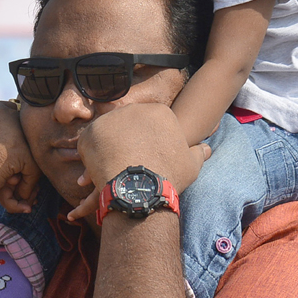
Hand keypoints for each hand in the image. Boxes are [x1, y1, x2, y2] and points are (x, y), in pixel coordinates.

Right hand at [0, 100, 40, 212]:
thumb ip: (2, 139)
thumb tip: (36, 150)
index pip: (21, 123)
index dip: (17, 148)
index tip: (1, 167)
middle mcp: (0, 112)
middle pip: (31, 139)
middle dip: (25, 165)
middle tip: (11, 184)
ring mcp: (9, 129)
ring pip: (35, 156)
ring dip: (25, 179)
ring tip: (8, 190)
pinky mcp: (16, 150)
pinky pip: (34, 172)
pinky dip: (24, 189)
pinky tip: (5, 194)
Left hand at [76, 103, 208, 199]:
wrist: (139, 187)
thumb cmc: (168, 175)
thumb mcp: (191, 164)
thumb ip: (197, 153)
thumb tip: (207, 148)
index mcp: (159, 112)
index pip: (151, 122)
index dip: (149, 141)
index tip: (148, 156)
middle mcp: (133, 109)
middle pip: (129, 124)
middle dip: (128, 140)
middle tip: (130, 161)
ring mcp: (110, 119)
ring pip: (109, 131)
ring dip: (110, 146)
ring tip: (116, 166)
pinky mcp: (91, 131)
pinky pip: (90, 141)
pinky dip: (93, 153)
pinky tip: (101, 166)